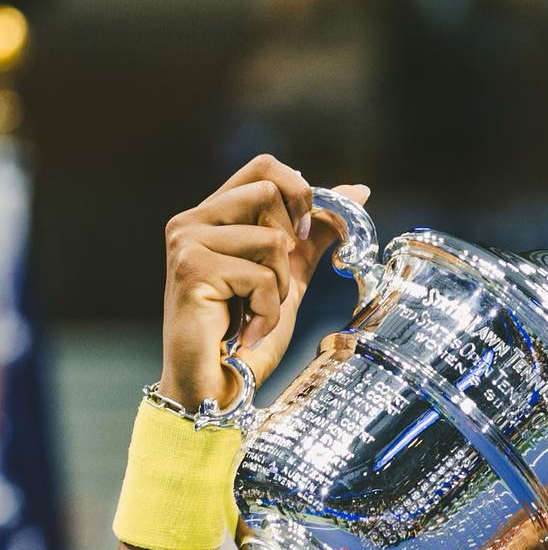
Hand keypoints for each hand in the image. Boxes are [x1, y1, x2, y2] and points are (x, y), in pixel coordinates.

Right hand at [158, 154, 370, 409]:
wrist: (217, 382)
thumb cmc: (247, 331)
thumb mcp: (291, 273)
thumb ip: (316, 231)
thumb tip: (357, 191)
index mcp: (212, 215)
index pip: (264, 167)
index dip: (298, 191)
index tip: (303, 235)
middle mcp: (191, 220)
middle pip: (270, 193)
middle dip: (288, 247)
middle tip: (268, 286)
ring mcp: (186, 241)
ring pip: (271, 239)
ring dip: (278, 285)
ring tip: (254, 312)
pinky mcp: (190, 268)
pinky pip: (260, 276)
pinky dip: (267, 310)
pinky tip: (247, 330)